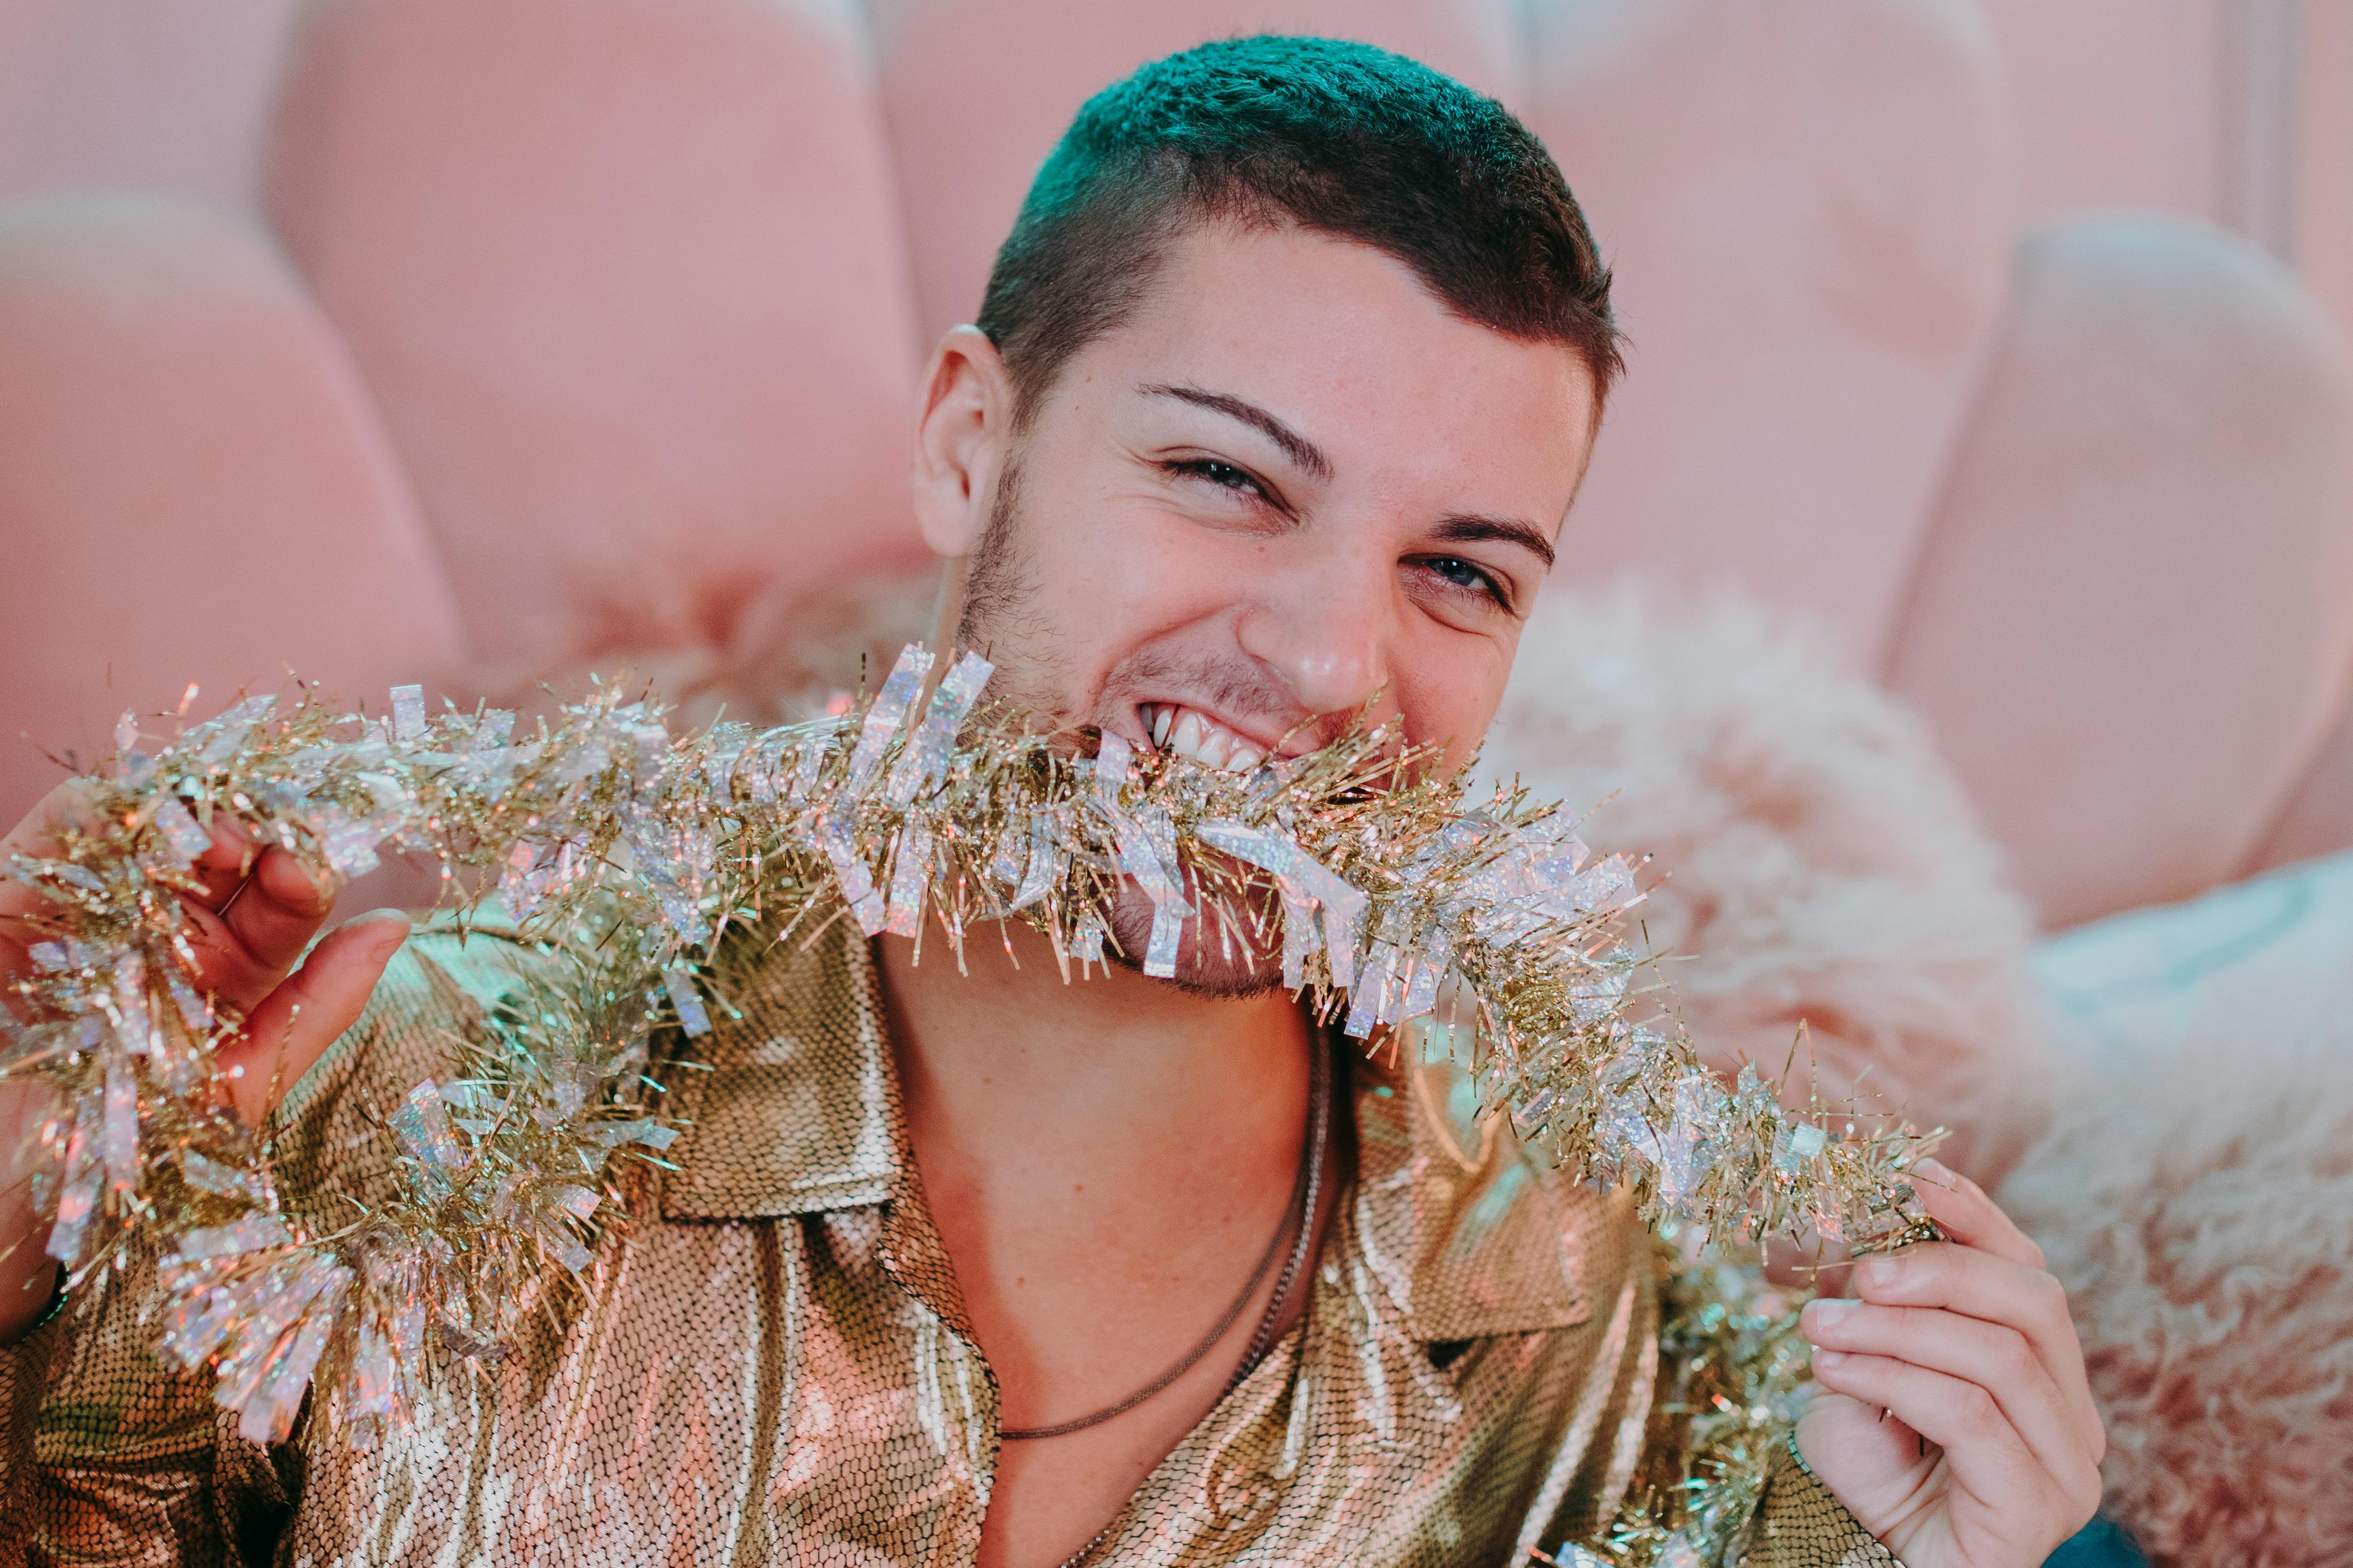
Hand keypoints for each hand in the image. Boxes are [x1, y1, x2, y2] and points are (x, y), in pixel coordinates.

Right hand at [0, 777, 410, 1341]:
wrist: (21, 1182)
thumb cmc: (139, 1146)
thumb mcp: (246, 1080)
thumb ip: (322, 1003)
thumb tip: (396, 924)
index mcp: (232, 964)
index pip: (285, 890)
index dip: (304, 866)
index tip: (309, 873)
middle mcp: (171, 926)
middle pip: (227, 839)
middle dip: (255, 826)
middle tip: (263, 842)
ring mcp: (101, 907)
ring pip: (152, 820)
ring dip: (188, 814)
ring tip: (213, 841)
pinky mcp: (21, 900)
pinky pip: (62, 831)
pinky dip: (100, 816)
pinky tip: (138, 835)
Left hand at [1795, 1158, 2102, 1567]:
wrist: (1868, 1564)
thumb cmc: (1872, 1472)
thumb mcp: (1866, 1368)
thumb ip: (1875, 1308)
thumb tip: (1853, 1228)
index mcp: (2046, 1373)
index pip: (2028, 1272)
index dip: (1976, 1216)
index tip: (1912, 1175)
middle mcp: (2074, 1417)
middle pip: (2034, 1302)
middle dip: (1939, 1268)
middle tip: (1856, 1270)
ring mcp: (2066, 1468)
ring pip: (1998, 1356)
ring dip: (1896, 1328)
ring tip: (1820, 1328)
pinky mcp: (2034, 1507)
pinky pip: (1969, 1416)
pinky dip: (1893, 1378)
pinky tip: (1833, 1372)